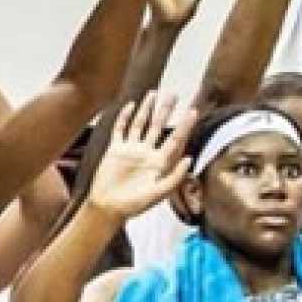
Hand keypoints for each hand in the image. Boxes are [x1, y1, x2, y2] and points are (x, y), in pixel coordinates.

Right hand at [88, 91, 194, 219]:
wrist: (108, 208)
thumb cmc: (134, 205)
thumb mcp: (158, 193)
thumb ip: (174, 177)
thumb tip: (190, 158)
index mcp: (160, 163)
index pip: (175, 139)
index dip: (184, 125)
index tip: (192, 111)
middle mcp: (146, 153)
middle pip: (158, 126)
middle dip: (166, 110)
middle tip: (174, 95)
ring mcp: (130, 150)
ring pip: (140, 124)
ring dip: (147, 109)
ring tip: (154, 93)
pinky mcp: (115, 150)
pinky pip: (120, 130)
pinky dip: (124, 117)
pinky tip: (130, 105)